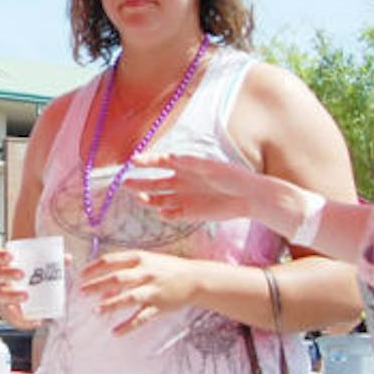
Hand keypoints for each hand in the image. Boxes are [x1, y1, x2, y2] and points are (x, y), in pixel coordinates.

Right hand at [0, 246, 47, 329]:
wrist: (12, 302)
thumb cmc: (24, 282)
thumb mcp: (32, 270)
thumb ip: (50, 263)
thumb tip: (67, 259)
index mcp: (3, 266)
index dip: (1, 256)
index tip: (11, 256)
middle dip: (8, 273)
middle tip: (21, 274)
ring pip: (1, 295)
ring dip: (13, 295)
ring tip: (26, 296)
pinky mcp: (6, 313)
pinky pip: (12, 317)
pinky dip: (23, 320)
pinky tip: (36, 320)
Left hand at [79, 249, 202, 334]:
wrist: (197, 279)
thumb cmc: (168, 269)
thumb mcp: (148, 261)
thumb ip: (127, 270)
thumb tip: (105, 285)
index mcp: (140, 258)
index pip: (112, 260)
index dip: (94, 267)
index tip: (81, 274)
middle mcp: (146, 273)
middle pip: (117, 278)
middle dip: (97, 285)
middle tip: (82, 291)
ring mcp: (153, 290)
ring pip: (129, 298)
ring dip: (110, 305)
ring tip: (96, 311)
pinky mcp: (159, 306)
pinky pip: (141, 318)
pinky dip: (128, 326)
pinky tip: (115, 332)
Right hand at [131, 151, 259, 224]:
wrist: (248, 197)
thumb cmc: (231, 176)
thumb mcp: (211, 166)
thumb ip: (190, 163)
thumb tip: (170, 158)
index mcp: (184, 166)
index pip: (159, 162)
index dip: (145, 161)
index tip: (132, 161)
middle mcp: (180, 181)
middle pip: (153, 182)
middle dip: (138, 182)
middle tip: (124, 183)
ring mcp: (182, 198)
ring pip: (158, 199)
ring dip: (148, 199)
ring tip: (141, 198)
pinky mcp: (188, 213)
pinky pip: (170, 214)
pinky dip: (165, 215)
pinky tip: (163, 213)